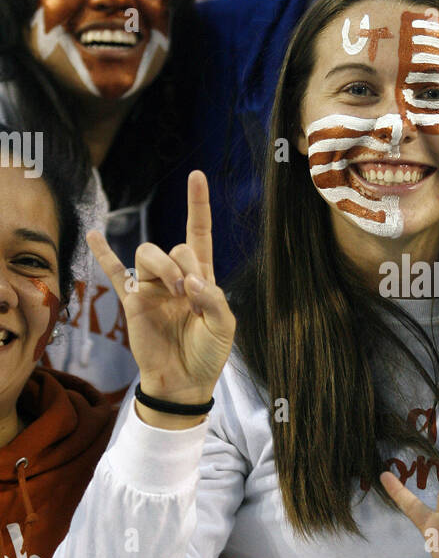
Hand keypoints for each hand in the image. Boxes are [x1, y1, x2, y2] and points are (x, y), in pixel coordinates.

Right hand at [86, 171, 234, 404]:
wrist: (184, 382)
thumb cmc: (208, 354)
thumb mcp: (224, 326)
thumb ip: (214, 299)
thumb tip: (190, 283)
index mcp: (202, 278)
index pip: (199, 233)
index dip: (198, 205)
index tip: (197, 175)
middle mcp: (176, 277)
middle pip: (176, 246)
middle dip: (186, 265)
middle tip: (192, 296)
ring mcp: (152, 287)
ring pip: (150, 253)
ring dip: (165, 266)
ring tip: (177, 293)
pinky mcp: (133, 302)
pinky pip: (115, 272)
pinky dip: (104, 254)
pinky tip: (95, 234)